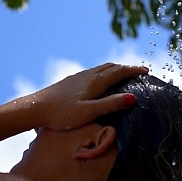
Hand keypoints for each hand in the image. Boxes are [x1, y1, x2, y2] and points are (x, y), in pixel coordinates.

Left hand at [31, 63, 147, 130]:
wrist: (35, 108)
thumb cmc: (62, 114)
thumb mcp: (89, 112)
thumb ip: (111, 104)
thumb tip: (133, 97)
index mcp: (95, 82)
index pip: (119, 71)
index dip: (133, 70)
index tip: (146, 71)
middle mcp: (88, 75)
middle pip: (111, 66)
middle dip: (126, 68)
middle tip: (138, 71)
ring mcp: (78, 77)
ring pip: (101, 68)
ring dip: (115, 68)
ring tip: (123, 73)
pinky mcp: (71, 81)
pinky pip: (93, 72)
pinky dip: (104, 72)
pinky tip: (100, 80)